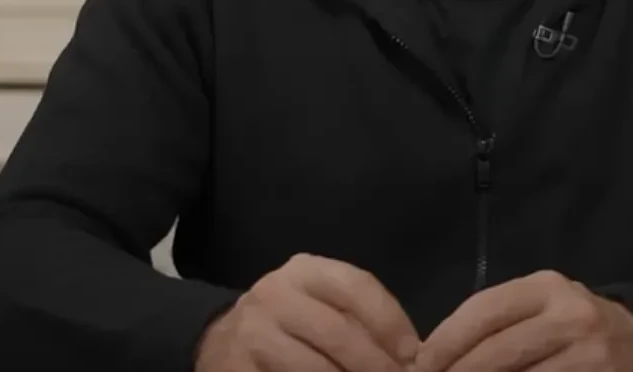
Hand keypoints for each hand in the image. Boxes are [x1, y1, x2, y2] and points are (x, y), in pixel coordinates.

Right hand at [194, 253, 418, 371]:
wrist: (220, 338)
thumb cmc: (289, 319)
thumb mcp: (320, 302)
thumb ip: (359, 316)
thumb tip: (409, 351)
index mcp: (305, 271)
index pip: (357, 288)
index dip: (390, 322)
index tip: (411, 353)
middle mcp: (276, 294)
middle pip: (338, 331)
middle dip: (375, 363)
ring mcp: (253, 332)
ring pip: (315, 366)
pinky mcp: (238, 367)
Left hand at [411, 270, 632, 371]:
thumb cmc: (571, 323)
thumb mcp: (539, 305)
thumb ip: (494, 321)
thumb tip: (431, 357)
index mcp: (548, 289)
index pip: (483, 312)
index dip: (444, 343)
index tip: (419, 366)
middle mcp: (571, 318)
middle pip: (495, 355)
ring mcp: (588, 357)